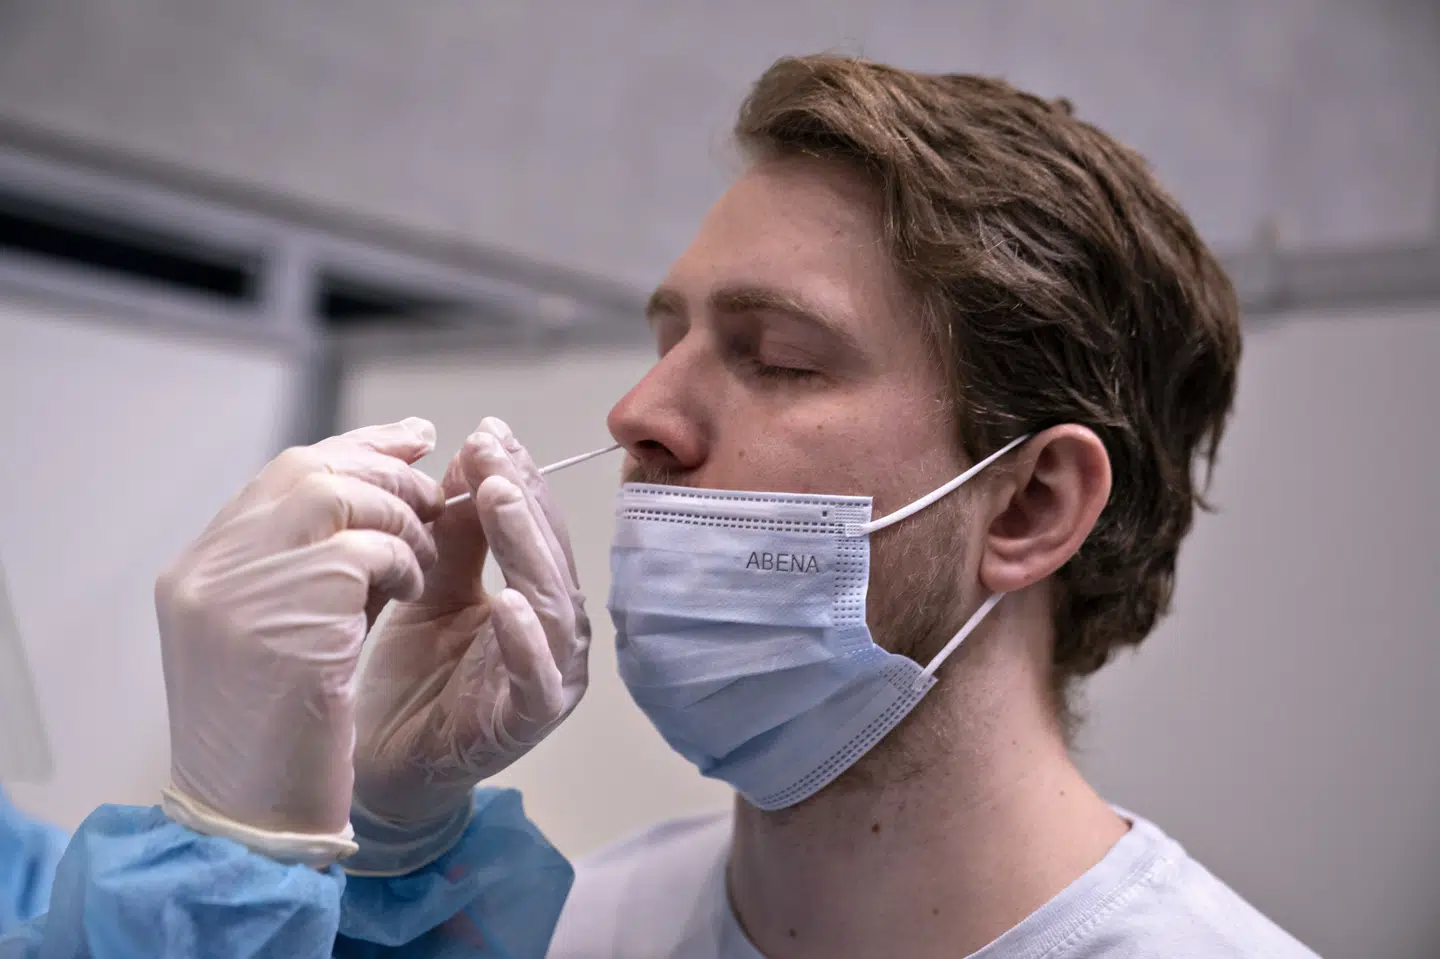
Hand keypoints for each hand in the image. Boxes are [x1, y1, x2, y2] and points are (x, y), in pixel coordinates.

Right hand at [155, 419, 443, 860]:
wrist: (250, 821)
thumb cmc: (273, 737)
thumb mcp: (280, 631)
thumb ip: (313, 564)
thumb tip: (383, 498)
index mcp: (197, 571)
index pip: (281, 475)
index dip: (353, 450)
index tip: (409, 439)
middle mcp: (208, 569)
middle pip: (305, 470)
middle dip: (383, 471)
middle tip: (430, 490)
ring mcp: (240, 589)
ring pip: (337, 496)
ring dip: (396, 518)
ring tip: (417, 559)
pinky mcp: (291, 617)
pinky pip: (366, 549)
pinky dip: (402, 559)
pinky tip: (412, 589)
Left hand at [349, 417, 588, 869]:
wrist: (384, 767)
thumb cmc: (415, 677)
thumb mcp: (432, 588)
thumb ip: (455, 535)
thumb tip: (470, 459)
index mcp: (538, 598)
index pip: (536, 527)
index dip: (517, 478)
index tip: (486, 433)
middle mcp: (556, 634)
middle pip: (550, 555)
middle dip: (522, 498)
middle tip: (488, 453)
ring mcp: (550, 678)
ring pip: (553, 603)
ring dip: (526, 547)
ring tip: (496, 498)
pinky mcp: (529, 720)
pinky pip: (539, 677)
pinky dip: (527, 639)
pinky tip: (508, 602)